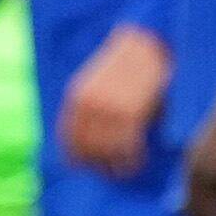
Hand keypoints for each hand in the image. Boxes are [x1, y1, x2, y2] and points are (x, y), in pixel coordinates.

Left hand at [57, 25, 170, 177]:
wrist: (147, 43)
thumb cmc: (126, 67)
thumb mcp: (99, 85)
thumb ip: (93, 112)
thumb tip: (94, 146)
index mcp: (76, 97)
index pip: (68, 139)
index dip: (77, 158)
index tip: (87, 168)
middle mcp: (88, 104)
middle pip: (86, 150)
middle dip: (99, 165)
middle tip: (112, 172)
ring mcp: (109, 109)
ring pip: (107, 151)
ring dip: (116, 165)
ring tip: (126, 168)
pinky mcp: (130, 112)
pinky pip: (127, 147)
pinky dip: (132, 160)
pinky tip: (139, 160)